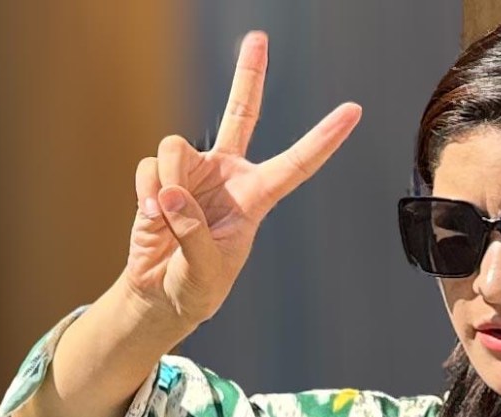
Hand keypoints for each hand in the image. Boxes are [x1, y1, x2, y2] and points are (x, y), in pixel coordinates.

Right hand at [125, 31, 360, 329]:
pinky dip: (146, 193)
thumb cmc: (197, 287)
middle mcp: (227, 176)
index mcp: (256, 198)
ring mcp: (192, 172)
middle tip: (259, 37)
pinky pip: (150, 168)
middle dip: (249, 75)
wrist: (162, 294)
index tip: (353, 111)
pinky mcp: (160, 176)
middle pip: (241, 113)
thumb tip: (171, 194)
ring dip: (166, 182)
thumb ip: (192, 233)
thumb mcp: (205, 271)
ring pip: (175, 146)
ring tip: (166, 218)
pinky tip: (152, 218)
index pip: (296, 164)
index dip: (324, 139)